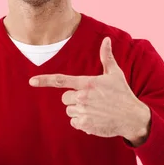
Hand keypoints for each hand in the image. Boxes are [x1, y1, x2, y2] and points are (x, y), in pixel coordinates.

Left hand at [29, 37, 150, 145]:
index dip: (45, 80)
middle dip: (74, 98)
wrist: (132, 117)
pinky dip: (82, 121)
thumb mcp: (115, 74)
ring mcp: (83, 112)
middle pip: (64, 98)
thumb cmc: (123, 93)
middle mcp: (83, 97)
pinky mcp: (85, 125)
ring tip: (95, 109)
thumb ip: (106, 57)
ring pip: (69, 111)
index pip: (61, 80)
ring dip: (78, 110)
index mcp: (87, 83)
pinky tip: (95, 118)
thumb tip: (106, 39)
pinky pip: (74, 122)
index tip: (31, 81)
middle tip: (91, 99)